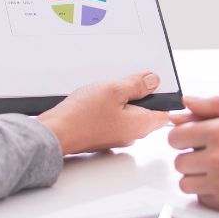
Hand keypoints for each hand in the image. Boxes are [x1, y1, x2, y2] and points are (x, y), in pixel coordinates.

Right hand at [37, 72, 169, 154]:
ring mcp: (115, 136)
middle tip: (125, 82)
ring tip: (106, 90)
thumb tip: (153, 81)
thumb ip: (137, 85)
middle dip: (139, 95)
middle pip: (145, 112)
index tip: (152, 82)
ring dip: (120, 100)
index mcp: (140, 125)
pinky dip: (108, 107)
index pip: (164, 112)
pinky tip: (96, 99)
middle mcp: (130, 135)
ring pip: (127, 114)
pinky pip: (112, 118)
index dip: (161, 95)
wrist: (55, 133)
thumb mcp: (114, 90)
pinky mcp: (101, 135)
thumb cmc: (82, 116)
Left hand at [169, 96, 218, 213]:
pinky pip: (202, 199)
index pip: (176, 135)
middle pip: (179, 160)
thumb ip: (218, 103)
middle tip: (211, 151)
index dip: (183, 134)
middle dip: (190, 154)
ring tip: (218, 167)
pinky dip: (209, 191)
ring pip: (186, 182)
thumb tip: (186, 101)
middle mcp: (216, 159)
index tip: (195, 135)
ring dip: (196, 175)